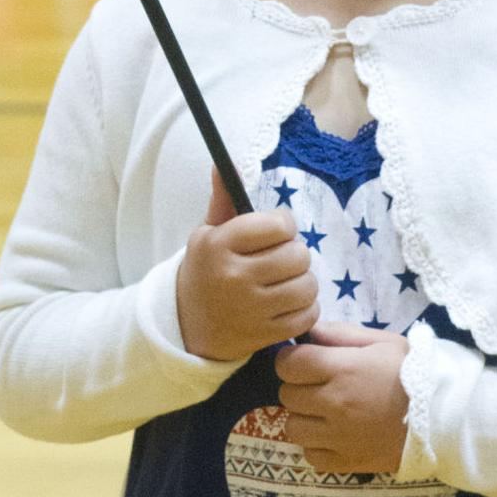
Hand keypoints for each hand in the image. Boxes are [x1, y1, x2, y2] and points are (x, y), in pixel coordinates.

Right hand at [177, 171, 319, 362]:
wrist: (189, 325)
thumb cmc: (206, 269)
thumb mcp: (207, 233)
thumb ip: (223, 198)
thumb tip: (222, 161)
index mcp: (219, 244)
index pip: (277, 225)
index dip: (284, 224)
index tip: (275, 231)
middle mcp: (234, 276)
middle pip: (297, 255)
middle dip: (295, 253)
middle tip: (282, 257)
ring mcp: (251, 309)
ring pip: (307, 286)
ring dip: (304, 281)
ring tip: (288, 280)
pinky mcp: (265, 335)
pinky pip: (307, 315)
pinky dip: (306, 308)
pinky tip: (289, 303)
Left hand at [275, 321, 411, 474]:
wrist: (445, 417)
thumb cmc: (413, 373)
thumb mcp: (382, 341)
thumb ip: (341, 333)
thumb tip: (309, 332)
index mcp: (341, 369)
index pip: (287, 363)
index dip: (291, 359)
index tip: (302, 360)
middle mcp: (334, 403)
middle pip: (287, 394)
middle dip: (297, 386)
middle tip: (317, 384)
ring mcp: (340, 437)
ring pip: (293, 427)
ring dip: (304, 417)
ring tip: (322, 411)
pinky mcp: (349, 463)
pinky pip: (312, 456)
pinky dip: (316, 446)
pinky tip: (332, 435)